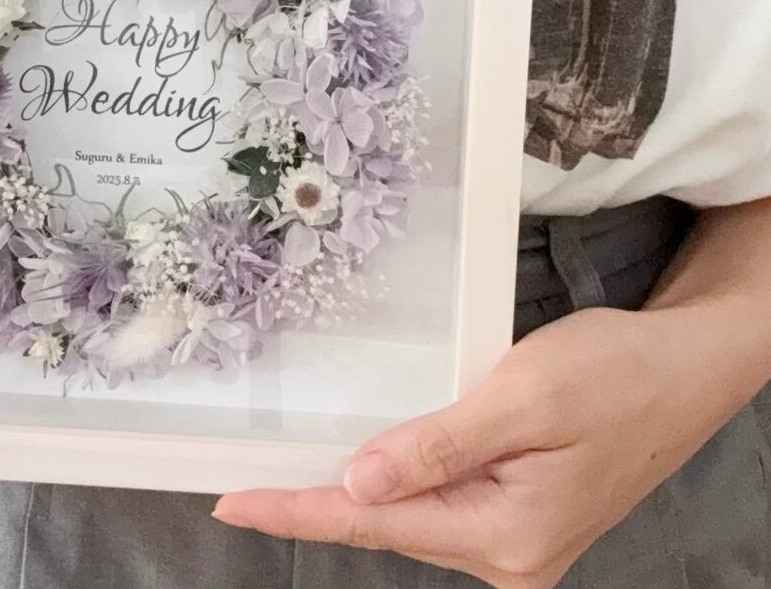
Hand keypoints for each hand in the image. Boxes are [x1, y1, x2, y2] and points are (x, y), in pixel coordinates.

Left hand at [212, 307, 733, 588]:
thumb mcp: (523, 398)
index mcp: (507, 534)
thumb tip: (358, 484)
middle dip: (316, 504)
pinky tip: (366, 470)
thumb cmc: (617, 373)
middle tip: (244, 487)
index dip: (297, 511)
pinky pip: (440, 506)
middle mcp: (510, 553)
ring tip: (288, 477)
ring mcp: (518, 541)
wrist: (689, 369)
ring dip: (355, 496)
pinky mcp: (522, 516)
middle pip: (388, 526)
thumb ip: (438, 447)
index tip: (235, 505)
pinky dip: (398, 486)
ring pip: (411, 518)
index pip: (374, 523)